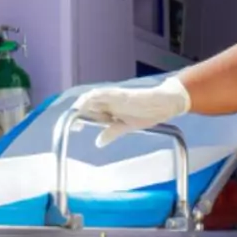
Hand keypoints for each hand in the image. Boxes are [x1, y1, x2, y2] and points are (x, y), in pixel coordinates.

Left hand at [72, 78, 190, 147]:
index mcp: (110, 106)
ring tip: (75, 113)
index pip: (90, 108)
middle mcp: (110, 99)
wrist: (164, 103)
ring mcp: (116, 96)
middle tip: (71, 124)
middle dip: (77, 111)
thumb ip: (112, 132)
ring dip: (82, 104)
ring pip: (93, 96)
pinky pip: (104, 94)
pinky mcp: (122, 95)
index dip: (79, 115)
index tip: (74, 128)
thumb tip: (98, 142)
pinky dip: (94, 98)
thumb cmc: (147, 112)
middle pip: (88, 101)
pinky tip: (87, 104)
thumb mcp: (126, 126)